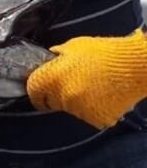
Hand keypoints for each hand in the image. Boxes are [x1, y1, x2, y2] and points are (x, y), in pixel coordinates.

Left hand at [27, 29, 146, 127]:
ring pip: (71, 109)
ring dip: (77, 102)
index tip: (40, 91)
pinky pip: (89, 116)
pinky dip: (94, 109)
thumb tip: (50, 59)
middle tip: (73, 84)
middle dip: (58, 95)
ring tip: (93, 87)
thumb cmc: (103, 52)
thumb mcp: (74, 47)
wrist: (133, 66)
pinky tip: (103, 96)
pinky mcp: (98, 120)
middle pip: (53, 101)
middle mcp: (64, 96)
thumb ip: (58, 56)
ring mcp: (81, 110)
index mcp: (53, 77)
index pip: (33, 91)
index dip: (36, 91)